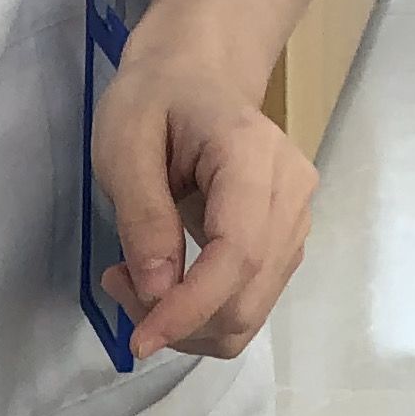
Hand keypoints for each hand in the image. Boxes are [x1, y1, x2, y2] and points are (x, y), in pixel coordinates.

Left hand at [88, 38, 313, 360]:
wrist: (199, 75)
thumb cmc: (156, 99)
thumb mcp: (125, 145)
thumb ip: (142, 217)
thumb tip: (159, 293)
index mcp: (254, 157)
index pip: (237, 255)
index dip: (190, 309)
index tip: (140, 340)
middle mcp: (291, 194)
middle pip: (246, 298)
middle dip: (181, 321)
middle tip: (119, 286)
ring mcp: (296, 223)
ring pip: (248, 313)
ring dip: (188, 323)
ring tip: (135, 281)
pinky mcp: (286, 245)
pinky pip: (248, 303)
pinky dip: (202, 314)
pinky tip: (164, 282)